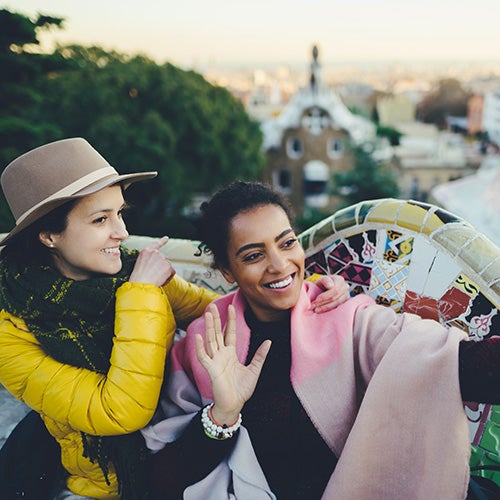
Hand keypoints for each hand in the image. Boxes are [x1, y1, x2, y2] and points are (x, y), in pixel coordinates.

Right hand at [128, 236, 175, 285]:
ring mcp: (163, 259)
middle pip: (163, 261)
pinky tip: (160, 280)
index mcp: (146, 251)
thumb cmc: (138, 279)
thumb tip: (156, 266)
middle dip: (160, 268)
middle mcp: (155, 253)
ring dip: (163, 273)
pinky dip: (167, 278)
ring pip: (167, 267)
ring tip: (154, 279)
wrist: (141, 284)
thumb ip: (148, 261)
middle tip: (152, 276)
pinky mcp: (169, 266)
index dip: (162, 241)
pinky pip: (171, 273)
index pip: (156, 245)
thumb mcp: (139, 265)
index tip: (167, 238)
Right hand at [195, 303, 270, 424]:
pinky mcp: (211, 370)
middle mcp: (221, 355)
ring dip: (209, 327)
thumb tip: (269, 341)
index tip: (231, 307)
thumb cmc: (242, 389)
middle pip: (217, 333)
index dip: (230, 320)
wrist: (235, 405)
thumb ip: (260, 355)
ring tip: (208, 314)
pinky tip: (199, 337)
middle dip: (216, 319)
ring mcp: (215, 361)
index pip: (229, 333)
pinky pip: (204, 357)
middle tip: (212, 305)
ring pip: (210, 341)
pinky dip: (200, 348)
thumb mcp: (254, 370)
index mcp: (230, 354)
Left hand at [311, 274, 349, 312]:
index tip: (316, 300)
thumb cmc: (322, 283)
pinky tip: (322, 312)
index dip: (325, 296)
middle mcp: (345, 287)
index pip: (335, 290)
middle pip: (336, 298)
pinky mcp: (345, 303)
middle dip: (324, 303)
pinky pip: (338, 308)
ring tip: (316, 310)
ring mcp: (347, 296)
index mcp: (339, 280)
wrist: (324, 289)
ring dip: (326, 308)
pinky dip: (329, 310)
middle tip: (314, 307)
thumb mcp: (321, 279)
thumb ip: (325, 280)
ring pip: (337, 304)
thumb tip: (330, 286)